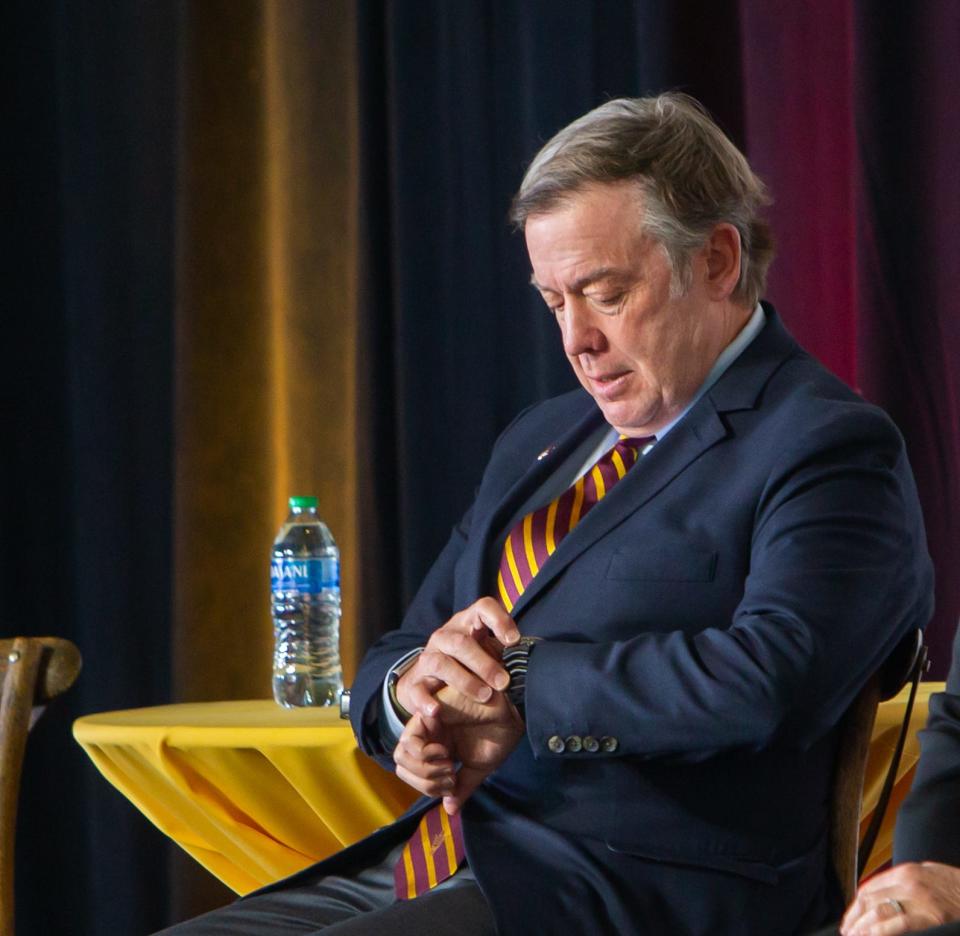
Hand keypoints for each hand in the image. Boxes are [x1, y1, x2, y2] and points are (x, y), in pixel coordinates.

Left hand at [393, 683, 523, 813]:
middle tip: (450, 776)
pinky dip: (423, 753)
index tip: (452, 785)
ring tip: (447, 764)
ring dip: (425, 768)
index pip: (413, 776)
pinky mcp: (427, 713)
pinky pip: (409, 740)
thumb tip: (450, 811)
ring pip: (401, 755)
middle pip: (402, 767)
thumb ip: (461, 787)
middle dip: (425, 781)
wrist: (510, 716)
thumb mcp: (477, 768)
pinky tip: (444, 751)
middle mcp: (427, 737)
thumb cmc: (497, 736)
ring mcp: (425, 725)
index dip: (428, 788)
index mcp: (436, 749)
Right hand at [396, 597, 519, 717]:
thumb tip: (530, 661)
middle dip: (484, 663)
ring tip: (484, 697)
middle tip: (504, 682)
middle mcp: (445, 637)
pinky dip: (426, 701)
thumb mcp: (486, 654)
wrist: (428, 686)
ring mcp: (427, 659)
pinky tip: (437, 711)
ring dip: (464, 681)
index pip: (482, 608)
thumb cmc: (467, 667)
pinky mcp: (414, 683)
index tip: (514, 640)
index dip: (499, 619)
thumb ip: (505, 654)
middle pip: (461, 642)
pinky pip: (417, 690)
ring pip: (440, 663)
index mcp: (467, 625)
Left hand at [841, 862, 959, 934]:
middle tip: (848, 932)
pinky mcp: (931, 917)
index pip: (871, 888)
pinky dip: (879, 931)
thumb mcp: (934, 876)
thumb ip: (910, 882)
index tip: (851, 918)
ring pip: (878, 911)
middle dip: (855, 917)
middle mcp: (909, 882)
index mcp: (908, 872)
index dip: (857, 906)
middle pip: (870, 899)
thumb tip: (887, 894)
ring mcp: (920, 900)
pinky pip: (896, 924)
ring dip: (862, 926)